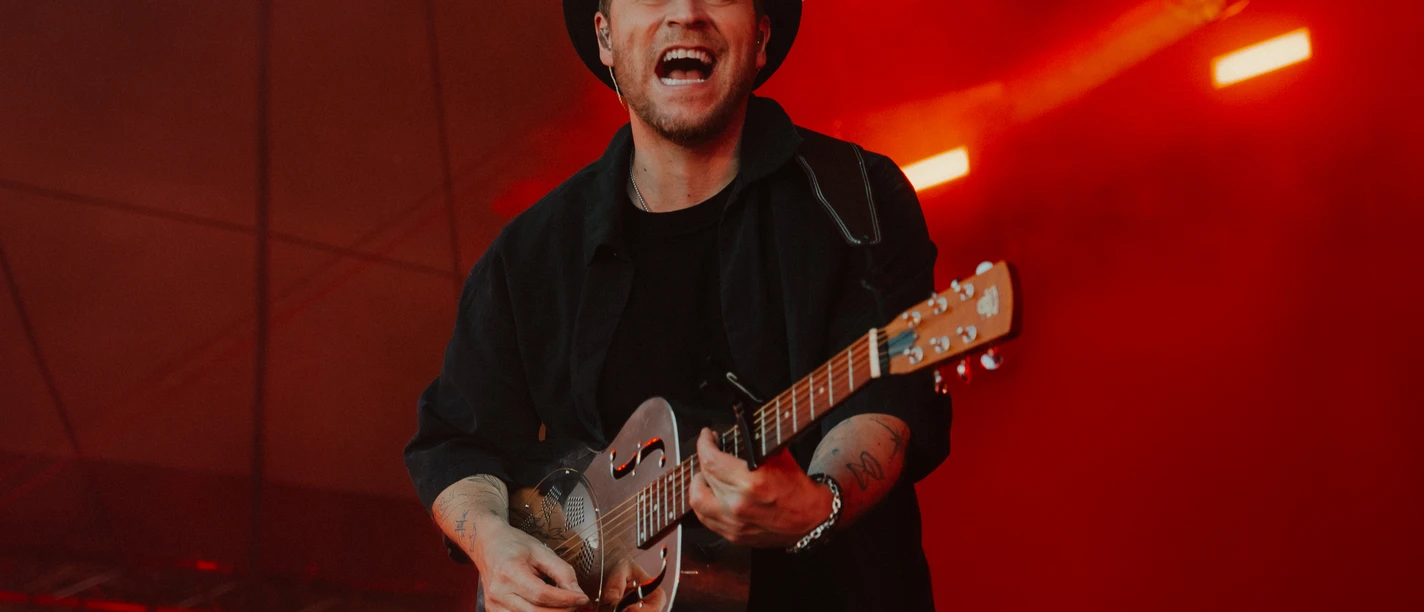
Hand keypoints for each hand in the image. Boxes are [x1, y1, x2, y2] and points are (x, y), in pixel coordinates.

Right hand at [470, 521, 589, 611]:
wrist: (488, 544)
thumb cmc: (514, 544)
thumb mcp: (542, 551)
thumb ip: (562, 571)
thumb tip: (578, 593)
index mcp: (509, 571)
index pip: (542, 595)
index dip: (566, 600)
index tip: (583, 598)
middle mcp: (498, 591)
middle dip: (563, 610)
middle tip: (576, 602)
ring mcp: (493, 605)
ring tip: (562, 604)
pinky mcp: (493, 611)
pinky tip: (547, 607)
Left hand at [689, 428, 833, 547]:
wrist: (812, 519)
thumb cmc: (798, 488)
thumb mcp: (779, 455)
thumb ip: (753, 443)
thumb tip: (736, 429)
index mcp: (750, 483)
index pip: (711, 460)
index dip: (705, 444)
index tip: (707, 436)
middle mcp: (738, 506)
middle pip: (704, 477)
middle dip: (704, 458)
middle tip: (709, 450)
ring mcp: (734, 524)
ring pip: (697, 501)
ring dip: (699, 483)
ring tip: (706, 473)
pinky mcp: (733, 536)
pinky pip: (706, 519)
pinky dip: (704, 503)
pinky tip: (711, 494)